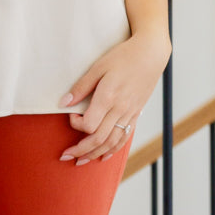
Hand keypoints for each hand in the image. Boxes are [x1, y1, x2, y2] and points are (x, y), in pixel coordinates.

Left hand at [58, 32, 170, 164]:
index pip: (90, 124)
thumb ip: (81, 87)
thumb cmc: (123, 56)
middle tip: (65, 155)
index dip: (76, 124)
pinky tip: (103, 156)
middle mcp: (120, 108)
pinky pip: (125, 137)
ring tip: (80, 161)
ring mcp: (130, 113)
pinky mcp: (136, 113)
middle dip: (80, 150)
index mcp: (108, 96)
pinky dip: (114, 149)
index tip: (72, 114)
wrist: (151, 54)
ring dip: (95, 154)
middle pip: (99, 139)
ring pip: (112, 142)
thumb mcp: (98, 66)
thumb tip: (63, 104)